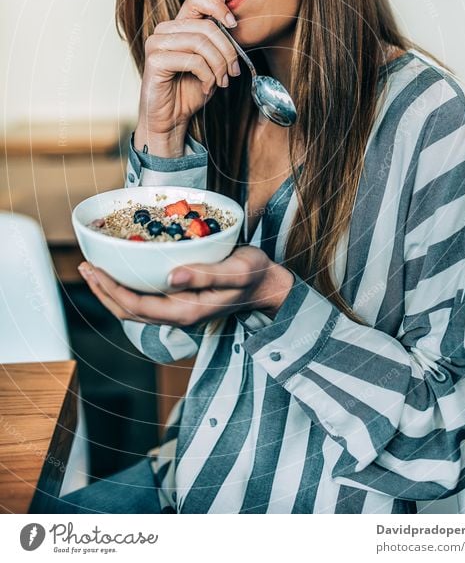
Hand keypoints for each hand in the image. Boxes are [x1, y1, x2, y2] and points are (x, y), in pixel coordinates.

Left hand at [78, 246, 294, 327]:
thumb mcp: (235, 271)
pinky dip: (126, 288)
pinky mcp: (179, 301)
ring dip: (110, 291)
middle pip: (127, 311)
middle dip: (102, 290)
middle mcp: (177, 314)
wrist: (267, 285)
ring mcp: (177, 310)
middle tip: (84, 265)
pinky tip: (121, 272)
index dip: (111, 289)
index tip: (95, 268)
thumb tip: (172, 276)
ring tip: (94, 269)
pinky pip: (144, 300)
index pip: (136, 306)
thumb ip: (206, 275)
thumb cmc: (253, 275)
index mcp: (186, 311)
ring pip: (133, 308)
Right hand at [134, 0, 241, 154]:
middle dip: (228, 51)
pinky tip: (206, 87)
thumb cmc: (191, 89)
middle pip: (206, 27)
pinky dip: (207, 76)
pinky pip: (193, 61)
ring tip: (221, 81)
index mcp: (178, 25)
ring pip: (201, 43)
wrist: (171, 119)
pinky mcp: (155, 61)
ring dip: (219, 65)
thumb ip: (218, 42)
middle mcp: (165, 30)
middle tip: (233, 71)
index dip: (218, 7)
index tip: (233, 25)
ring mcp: (156, 44)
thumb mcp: (212, 62)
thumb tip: (233, 22)